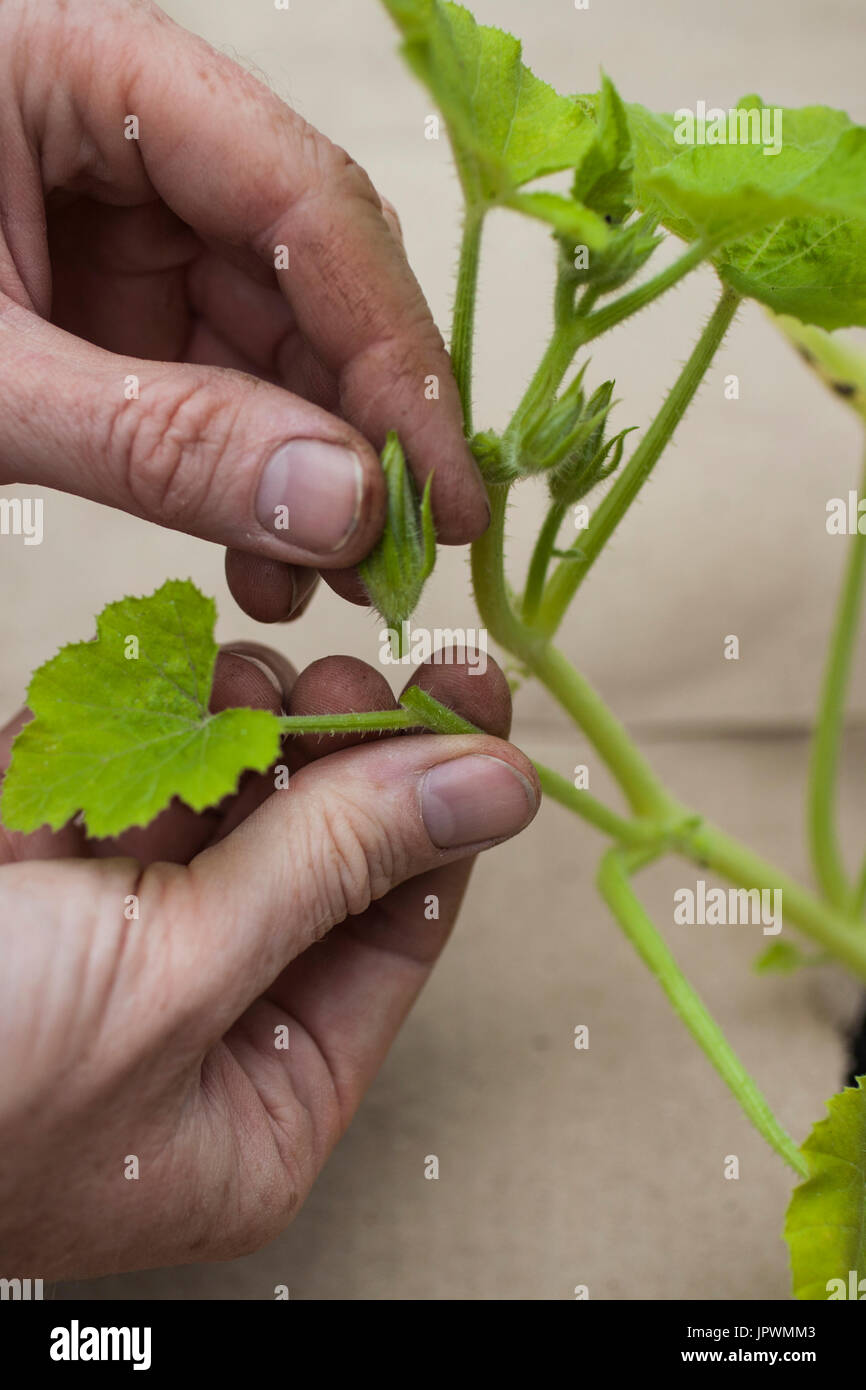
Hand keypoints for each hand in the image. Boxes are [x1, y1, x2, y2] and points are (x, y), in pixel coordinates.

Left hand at [0, 0, 487, 619]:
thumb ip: (155, 437)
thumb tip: (341, 506)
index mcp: (83, 63)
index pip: (299, 198)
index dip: (392, 354)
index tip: (443, 491)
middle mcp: (122, 125)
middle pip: (305, 269)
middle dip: (358, 425)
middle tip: (397, 556)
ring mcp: (117, 213)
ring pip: (271, 338)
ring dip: (309, 469)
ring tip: (324, 582)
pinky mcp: (103, 293)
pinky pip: (212, 378)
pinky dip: (244, 474)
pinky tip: (262, 560)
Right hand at [0, 647, 537, 1277]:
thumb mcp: (172, 975)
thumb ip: (332, 868)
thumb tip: (494, 789)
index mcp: (254, 1103)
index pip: (396, 927)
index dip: (438, 805)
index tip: (472, 696)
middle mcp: (188, 1029)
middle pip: (309, 857)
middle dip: (322, 758)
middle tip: (340, 674)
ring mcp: (99, 949)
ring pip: (208, 804)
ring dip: (211, 734)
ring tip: (208, 693)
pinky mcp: (27, 879)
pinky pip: (103, 788)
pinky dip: (102, 741)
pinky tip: (84, 731)